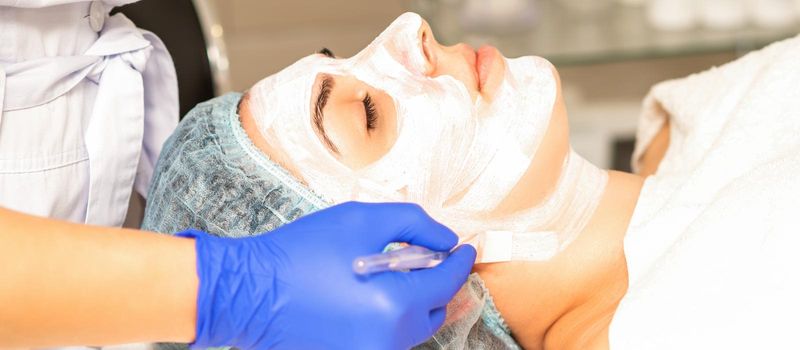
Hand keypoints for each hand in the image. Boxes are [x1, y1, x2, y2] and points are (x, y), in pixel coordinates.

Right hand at [182, 202, 476, 349]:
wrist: (249, 291)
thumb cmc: (302, 251)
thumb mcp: (361, 219)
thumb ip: (415, 224)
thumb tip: (447, 242)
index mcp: (396, 304)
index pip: (447, 282)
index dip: (460, 261)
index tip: (466, 249)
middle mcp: (388, 340)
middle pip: (434, 311)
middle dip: (437, 282)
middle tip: (427, 257)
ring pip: (412, 329)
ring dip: (413, 302)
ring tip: (392, 275)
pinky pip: (386, 339)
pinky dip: (388, 318)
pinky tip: (370, 296)